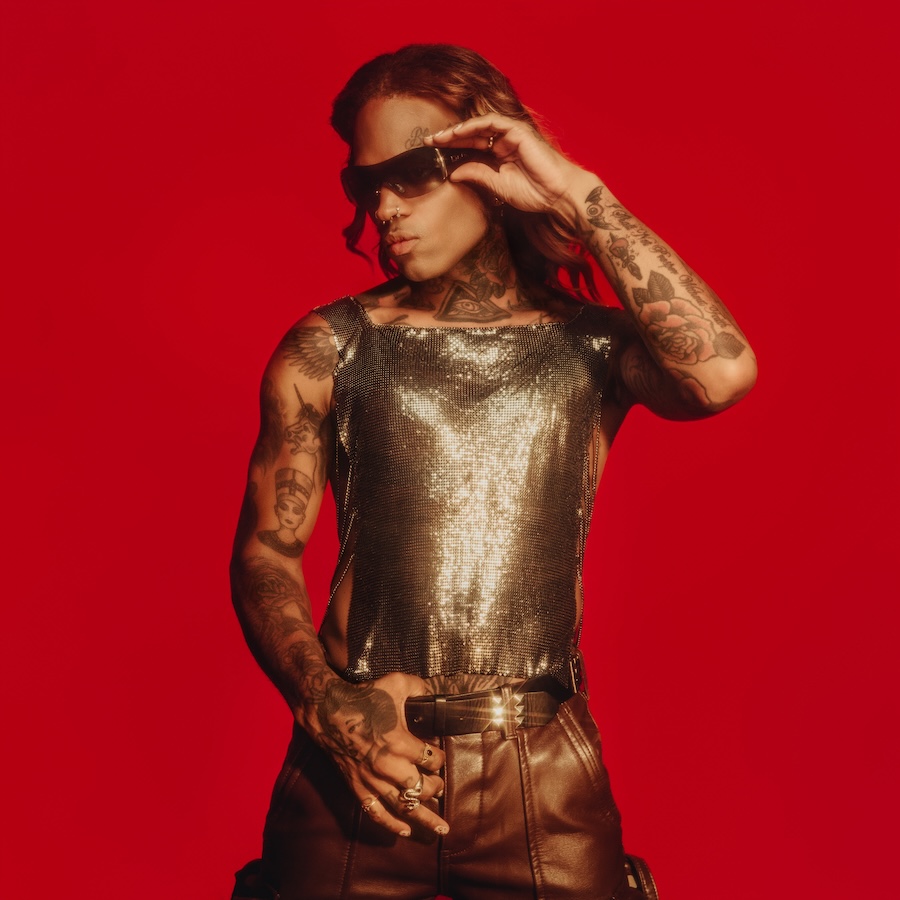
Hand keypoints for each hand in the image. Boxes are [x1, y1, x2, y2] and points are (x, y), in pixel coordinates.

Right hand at [315, 672, 447, 836]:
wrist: (329, 711)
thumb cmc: (364, 697)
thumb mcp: (396, 683)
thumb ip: (420, 688)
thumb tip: (434, 696)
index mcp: (399, 741)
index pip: (431, 759)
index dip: (440, 758)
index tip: (439, 755)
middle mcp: (388, 765)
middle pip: (421, 787)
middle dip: (435, 788)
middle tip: (440, 785)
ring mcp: (372, 780)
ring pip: (403, 806)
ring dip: (424, 817)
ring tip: (440, 827)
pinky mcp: (358, 787)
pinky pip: (376, 813)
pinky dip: (392, 825)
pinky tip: (406, 831)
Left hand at [426, 113, 597, 224]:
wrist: (557, 194)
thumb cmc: (534, 193)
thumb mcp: (497, 186)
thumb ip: (476, 175)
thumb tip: (453, 173)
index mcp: (500, 154)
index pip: (472, 146)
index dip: (452, 148)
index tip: (432, 152)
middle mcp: (504, 142)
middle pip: (472, 134)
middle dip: (450, 137)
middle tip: (428, 141)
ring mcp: (512, 135)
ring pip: (480, 125)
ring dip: (459, 129)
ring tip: (440, 137)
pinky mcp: (519, 132)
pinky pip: (493, 123)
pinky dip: (476, 125)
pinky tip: (460, 131)